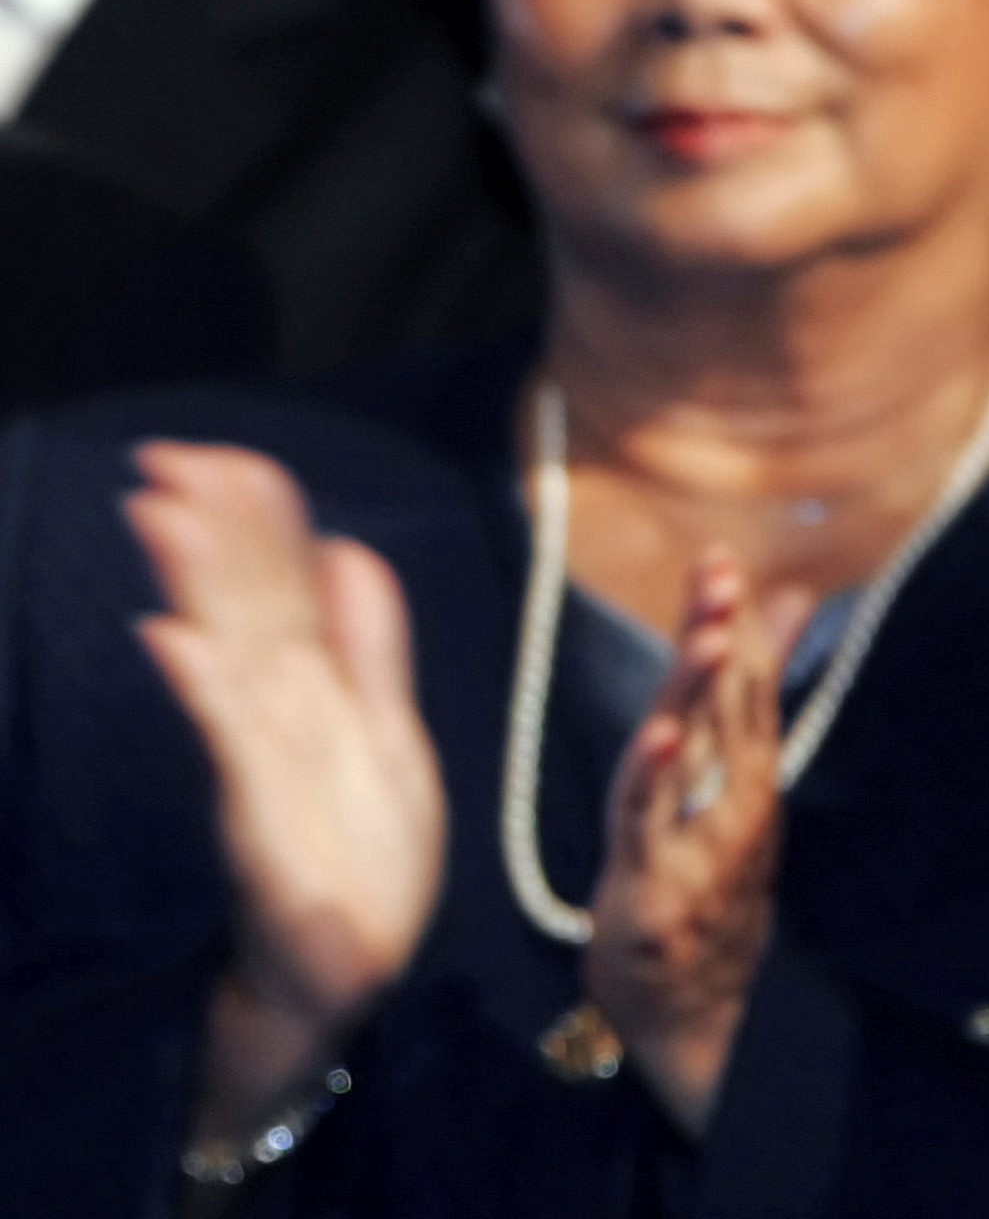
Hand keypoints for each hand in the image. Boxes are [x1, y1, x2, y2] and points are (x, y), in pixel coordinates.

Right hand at [125, 443, 444, 1144]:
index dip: (253, 518)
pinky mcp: (259, 821)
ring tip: (157, 510)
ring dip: (194, 582)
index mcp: (313, 688)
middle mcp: (279, 715)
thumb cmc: (359, 859)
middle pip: (242, 603)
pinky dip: (203, 690)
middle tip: (161, 458)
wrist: (345, 976)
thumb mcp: (386, 735)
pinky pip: (232, 745)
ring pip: (228, 652)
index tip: (217, 456)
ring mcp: (264, 764)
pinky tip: (171, 640)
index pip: (279, 581)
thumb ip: (369, 647)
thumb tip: (347, 549)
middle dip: (207, 528)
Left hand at [585, 552, 809, 1136]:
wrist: (698, 1003)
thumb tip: (787, 598)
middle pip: (728, 706)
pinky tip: (660, 732)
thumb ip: (758, 682)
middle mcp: (735, 798)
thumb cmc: (712, 874)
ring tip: (704, 635)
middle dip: (722, 637)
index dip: (733, 618)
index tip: (721, 557)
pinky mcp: (655, 884)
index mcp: (749, 769)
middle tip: (721, 576)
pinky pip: (651, 821)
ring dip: (700, 692)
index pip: (746, 681)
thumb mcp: (736, 773)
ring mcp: (700, 841)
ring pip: (698, 755)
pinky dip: (656, 774)